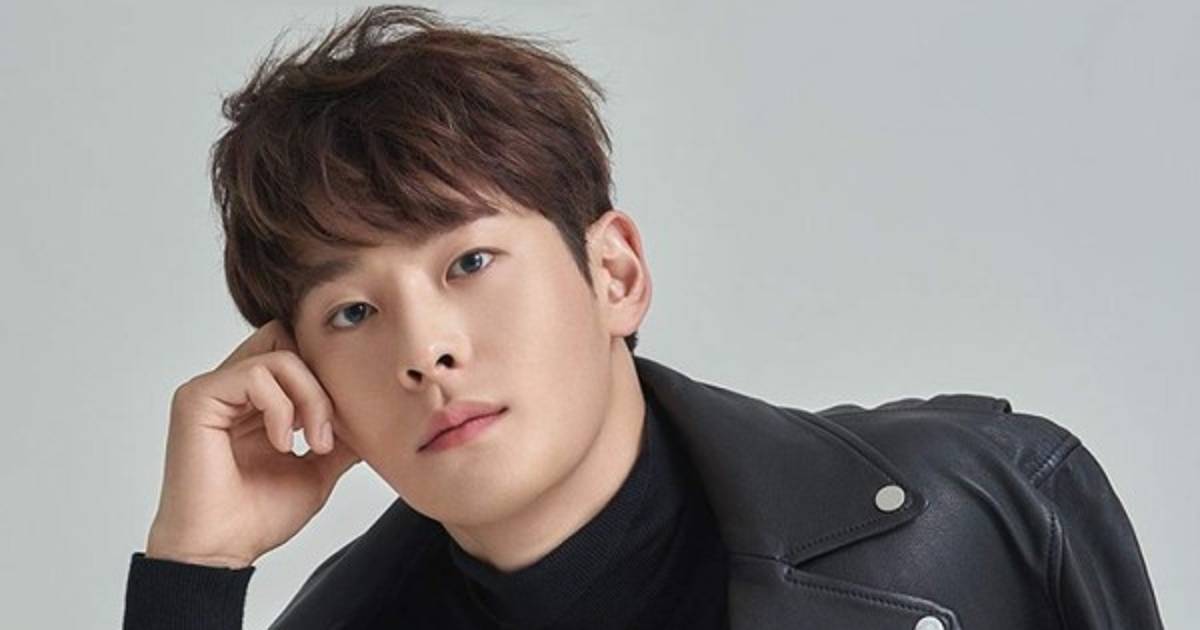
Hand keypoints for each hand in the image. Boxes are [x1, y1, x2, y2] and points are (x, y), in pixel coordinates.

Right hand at [143, 319, 361, 568]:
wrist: (222, 550)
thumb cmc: (258, 515)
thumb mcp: (318, 468)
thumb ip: (341, 435)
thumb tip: (375, 414)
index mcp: (255, 399)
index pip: (298, 350)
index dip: (328, 377)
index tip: (341, 426)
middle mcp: (232, 387)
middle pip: (288, 337)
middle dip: (321, 378)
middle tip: (327, 430)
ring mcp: (212, 389)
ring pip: (280, 353)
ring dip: (311, 397)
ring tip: (313, 442)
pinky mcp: (197, 398)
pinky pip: (256, 375)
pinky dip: (281, 408)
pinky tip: (282, 444)